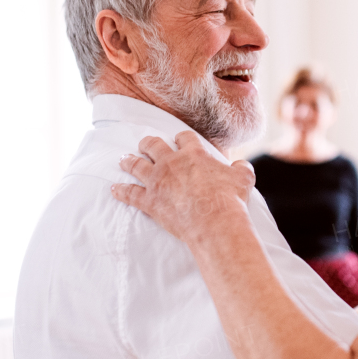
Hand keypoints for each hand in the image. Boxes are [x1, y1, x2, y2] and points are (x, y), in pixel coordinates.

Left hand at [111, 131, 255, 243]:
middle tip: (144, 144)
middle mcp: (172, 163)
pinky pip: (130, 194)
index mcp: (194, 154)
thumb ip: (241, 168)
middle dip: (148, 143)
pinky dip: (121, 191)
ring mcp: (158, 181)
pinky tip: (114, 189)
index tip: (177, 139)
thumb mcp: (244, 178)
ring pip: (137, 165)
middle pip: (154, 145)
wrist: (214, 220)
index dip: (180, 138)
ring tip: (123, 159)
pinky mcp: (149, 200)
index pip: (184, 138)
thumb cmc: (230, 199)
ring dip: (128, 161)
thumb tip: (241, 165)